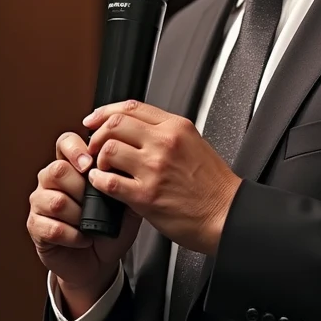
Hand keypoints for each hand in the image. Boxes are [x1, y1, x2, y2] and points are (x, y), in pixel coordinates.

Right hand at [28, 132, 141, 292]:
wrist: (99, 261)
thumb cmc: (110, 228)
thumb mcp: (126, 204)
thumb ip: (126, 183)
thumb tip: (130, 168)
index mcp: (72, 166)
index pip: (66, 142)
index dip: (75, 149)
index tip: (90, 164)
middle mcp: (51, 180)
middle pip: (57, 170)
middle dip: (81, 188)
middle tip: (96, 204)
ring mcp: (40, 202)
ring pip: (55, 200)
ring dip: (78, 215)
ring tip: (90, 224)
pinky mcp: (35, 226)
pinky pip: (51, 227)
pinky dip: (72, 235)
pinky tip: (83, 239)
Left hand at [83, 100, 242, 254]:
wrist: (226, 213)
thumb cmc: (213, 185)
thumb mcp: (195, 144)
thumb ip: (168, 133)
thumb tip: (137, 129)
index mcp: (177, 128)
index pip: (131, 107)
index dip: (105, 112)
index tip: (94, 120)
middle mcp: (164, 143)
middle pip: (115, 124)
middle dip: (97, 135)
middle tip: (94, 146)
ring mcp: (154, 168)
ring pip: (108, 150)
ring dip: (97, 159)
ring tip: (102, 168)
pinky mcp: (146, 195)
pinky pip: (108, 182)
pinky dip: (98, 182)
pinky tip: (102, 184)